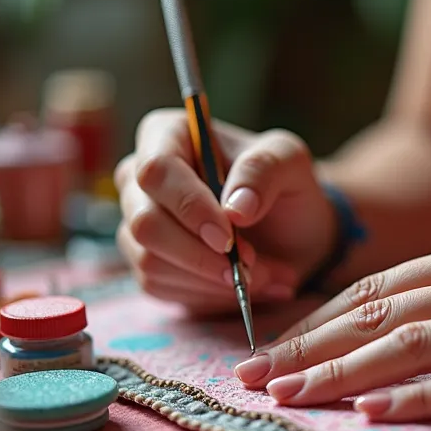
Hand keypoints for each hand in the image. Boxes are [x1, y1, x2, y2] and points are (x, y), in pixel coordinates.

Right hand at [115, 109, 335, 311]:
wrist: (291, 232)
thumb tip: (235, 208)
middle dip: (201, 254)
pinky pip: (162, 287)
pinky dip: (209, 294)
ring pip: (151, 262)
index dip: (188, 207)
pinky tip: (244, 286)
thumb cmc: (285, 185)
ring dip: (213, 279)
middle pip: (145, 223)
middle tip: (252, 265)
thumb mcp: (290, 162)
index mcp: (167, 135)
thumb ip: (264, 170)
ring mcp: (139, 223)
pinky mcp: (148, 263)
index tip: (227, 236)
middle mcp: (140, 179)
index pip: (156, 170)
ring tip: (263, 275)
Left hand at [234, 231, 430, 419]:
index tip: (274, 345)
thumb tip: (393, 327)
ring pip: (406, 343)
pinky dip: (411, 395)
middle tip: (254, 373)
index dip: (319, 317)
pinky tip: (369, 410)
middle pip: (376, 311)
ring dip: (338, 371)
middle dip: (307, 345)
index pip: (378, 286)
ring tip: (287, 395)